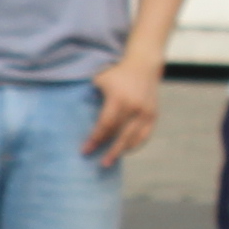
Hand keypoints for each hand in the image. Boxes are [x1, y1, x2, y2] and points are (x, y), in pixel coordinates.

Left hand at [82, 52, 161, 166]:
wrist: (143, 64)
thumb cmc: (116, 73)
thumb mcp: (100, 80)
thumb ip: (90, 96)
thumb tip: (74, 116)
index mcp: (119, 99)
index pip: (106, 125)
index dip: (95, 139)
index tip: (85, 150)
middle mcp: (134, 106)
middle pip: (120, 135)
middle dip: (108, 150)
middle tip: (99, 164)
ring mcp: (146, 111)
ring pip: (133, 137)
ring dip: (121, 151)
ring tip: (110, 161)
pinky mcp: (153, 114)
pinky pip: (145, 135)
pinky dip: (135, 144)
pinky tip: (125, 151)